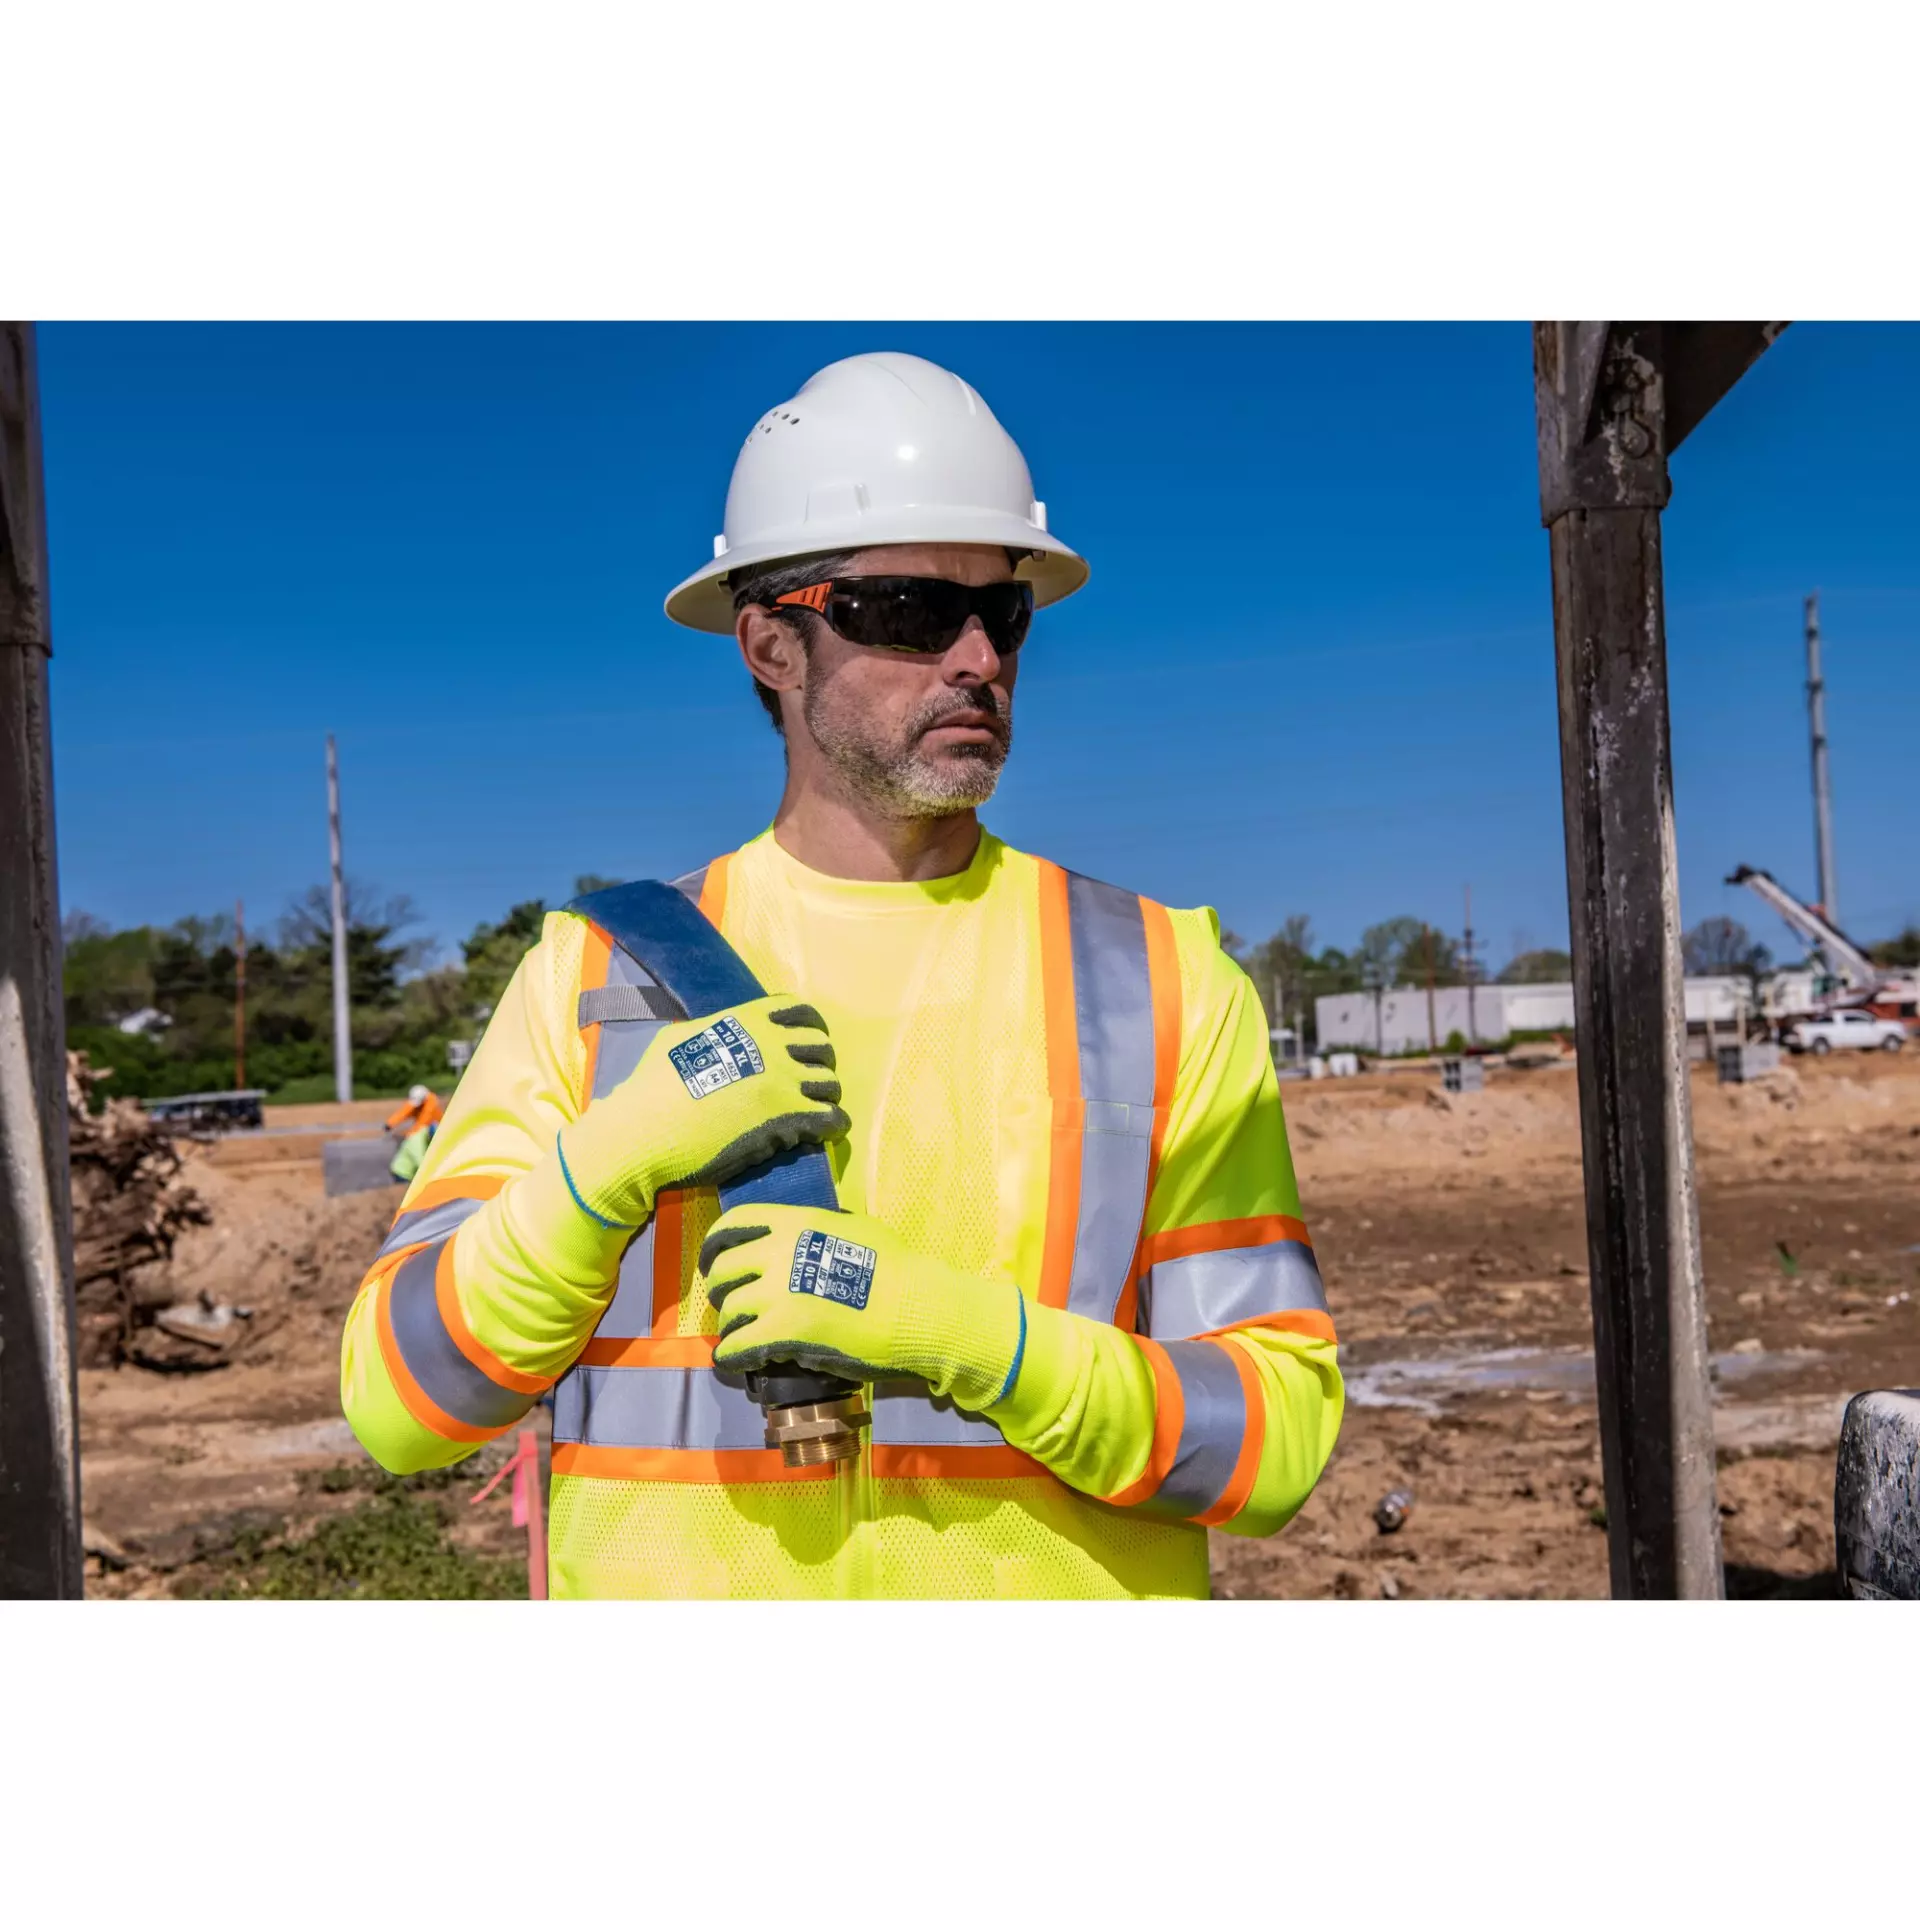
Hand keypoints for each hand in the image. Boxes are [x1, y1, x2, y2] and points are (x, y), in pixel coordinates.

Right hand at [558, 997, 848, 1228]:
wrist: (644, 1130)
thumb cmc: (651, 1087)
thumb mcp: (677, 1038)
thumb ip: (709, 1029)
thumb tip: (715, 1029)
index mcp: (747, 1022)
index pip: (799, 1011)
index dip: (808, 1028)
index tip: (804, 1047)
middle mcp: (772, 1045)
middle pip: (822, 1048)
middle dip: (819, 1064)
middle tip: (806, 1084)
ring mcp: (783, 1081)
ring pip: (830, 1084)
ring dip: (824, 1098)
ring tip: (812, 1112)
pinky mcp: (787, 1119)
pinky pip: (832, 1119)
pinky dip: (832, 1127)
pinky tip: (821, 1134)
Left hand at [700, 1204, 1025, 1410]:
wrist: (915, 1307)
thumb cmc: (897, 1267)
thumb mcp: (858, 1228)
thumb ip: (823, 1228)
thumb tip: (811, 1233)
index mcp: (796, 1223)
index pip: (735, 1224)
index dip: (715, 1243)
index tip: (714, 1258)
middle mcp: (779, 1254)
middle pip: (723, 1270)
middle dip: (719, 1289)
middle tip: (728, 1303)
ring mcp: (778, 1294)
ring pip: (729, 1311)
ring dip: (730, 1325)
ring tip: (739, 1335)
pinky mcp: (783, 1333)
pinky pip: (738, 1346)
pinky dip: (730, 1356)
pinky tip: (733, 1361)